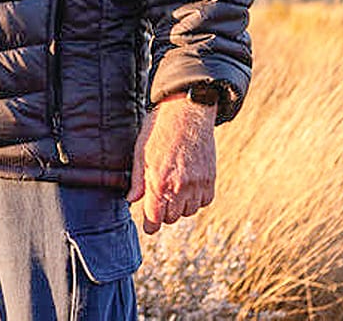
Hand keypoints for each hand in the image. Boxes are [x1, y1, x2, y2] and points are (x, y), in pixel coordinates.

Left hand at [127, 93, 217, 234]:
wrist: (187, 114)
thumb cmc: (159, 132)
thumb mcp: (140, 153)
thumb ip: (138, 180)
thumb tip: (131, 200)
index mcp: (159, 181)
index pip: (155, 217)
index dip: (150, 225)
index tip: (148, 227)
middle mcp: (180, 187)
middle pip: (172, 218)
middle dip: (163, 214)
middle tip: (158, 202)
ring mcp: (197, 184)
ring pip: (188, 211)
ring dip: (179, 206)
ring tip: (172, 191)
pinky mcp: (210, 179)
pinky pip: (203, 202)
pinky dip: (196, 199)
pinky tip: (187, 187)